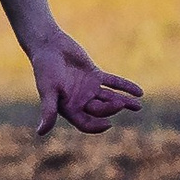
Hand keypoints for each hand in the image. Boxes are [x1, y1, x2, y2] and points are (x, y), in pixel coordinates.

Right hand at [28, 29, 142, 134]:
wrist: (49, 45)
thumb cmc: (45, 69)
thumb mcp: (48, 91)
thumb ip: (48, 111)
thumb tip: (40, 133)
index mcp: (67, 107)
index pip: (85, 123)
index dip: (96, 126)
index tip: (109, 124)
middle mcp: (79, 100)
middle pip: (100, 110)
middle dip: (111, 108)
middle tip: (120, 104)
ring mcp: (88, 88)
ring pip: (109, 98)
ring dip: (124, 102)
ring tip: (139, 106)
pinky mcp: (95, 75)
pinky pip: (113, 83)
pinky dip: (126, 87)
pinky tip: (139, 92)